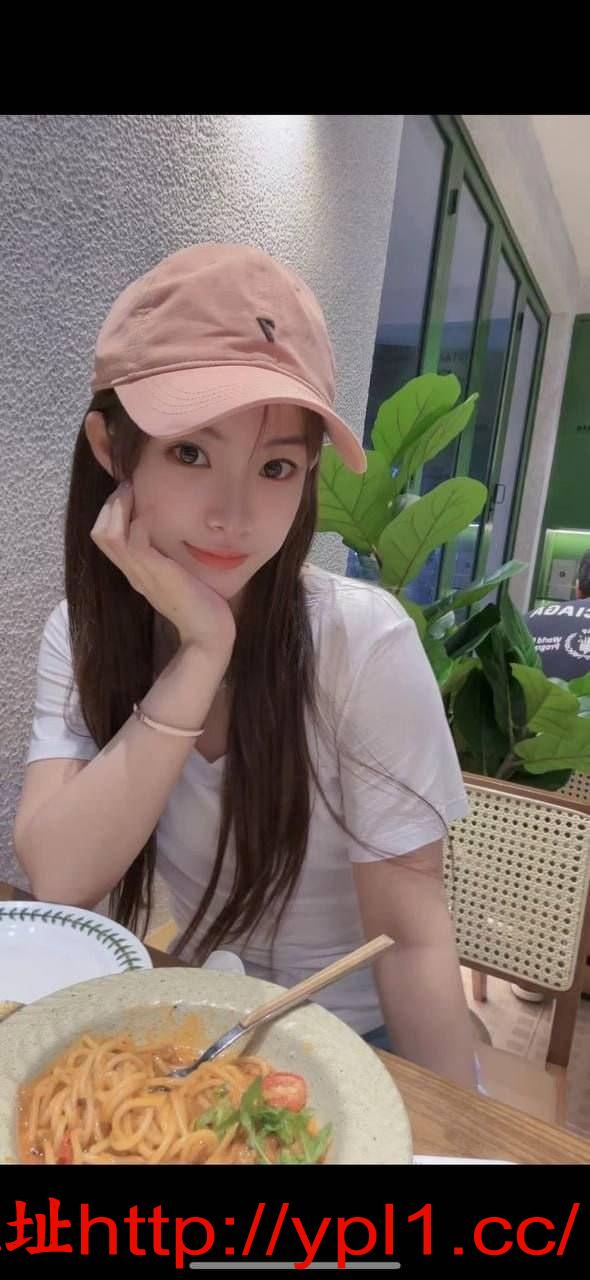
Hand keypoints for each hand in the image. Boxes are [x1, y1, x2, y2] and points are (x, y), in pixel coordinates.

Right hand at [90, 481, 236, 658]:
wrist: (209, 634)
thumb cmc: (201, 604)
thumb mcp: (180, 574)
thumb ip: (172, 557)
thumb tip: (177, 536)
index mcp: (136, 570)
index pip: (106, 536)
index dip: (112, 511)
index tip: (131, 492)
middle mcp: (133, 571)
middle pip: (99, 532)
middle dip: (111, 503)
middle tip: (129, 485)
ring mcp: (141, 573)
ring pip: (108, 534)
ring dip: (119, 506)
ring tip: (134, 491)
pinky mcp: (156, 574)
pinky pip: (135, 542)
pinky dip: (140, 521)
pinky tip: (153, 513)